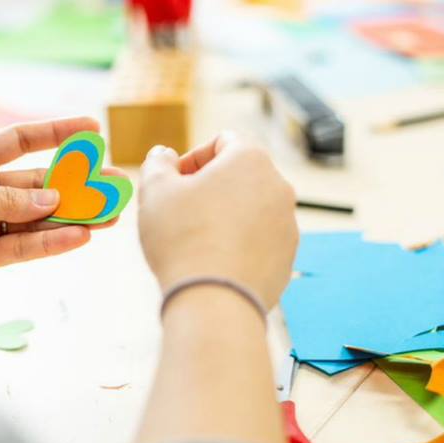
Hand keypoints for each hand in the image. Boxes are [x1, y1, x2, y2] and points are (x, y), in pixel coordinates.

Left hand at [0, 117, 120, 308]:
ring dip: (74, 217)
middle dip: (76, 183)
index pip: (19, 141)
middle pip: (38, 183)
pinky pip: (26, 249)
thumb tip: (51, 201)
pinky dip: (53, 245)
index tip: (93, 129)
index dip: (56, 133)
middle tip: (113, 182)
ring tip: (110, 214)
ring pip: (39, 220)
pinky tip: (80, 238)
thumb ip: (1, 200)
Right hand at [137, 132, 297, 308]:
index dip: (193, 157)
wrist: (214, 301)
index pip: (224, 141)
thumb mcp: (155, 191)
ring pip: (251, 209)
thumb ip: (157, 164)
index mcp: (250, 160)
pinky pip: (259, 240)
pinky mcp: (287, 257)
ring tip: (195, 240)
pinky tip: (212, 262)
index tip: (174, 181)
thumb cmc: (183, 240)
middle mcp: (278, 187)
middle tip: (180, 210)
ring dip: (225, 215)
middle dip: (210, 187)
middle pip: (240, 175)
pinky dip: (238, 244)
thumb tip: (162, 155)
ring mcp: (287, 224)